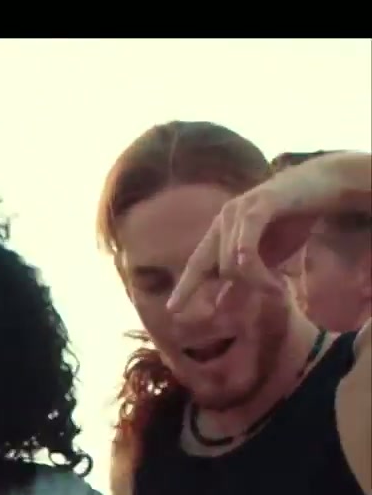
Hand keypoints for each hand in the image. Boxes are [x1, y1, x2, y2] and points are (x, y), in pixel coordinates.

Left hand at [167, 181, 319, 313]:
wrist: (323, 183)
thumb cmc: (292, 221)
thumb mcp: (267, 256)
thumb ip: (243, 279)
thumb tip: (221, 307)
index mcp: (221, 233)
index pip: (197, 264)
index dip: (185, 288)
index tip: (172, 311)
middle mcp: (223, 220)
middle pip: (214, 267)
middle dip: (237, 288)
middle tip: (272, 294)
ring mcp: (239, 209)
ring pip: (232, 259)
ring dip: (256, 279)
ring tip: (278, 286)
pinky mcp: (261, 202)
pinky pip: (246, 235)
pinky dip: (247, 255)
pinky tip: (253, 268)